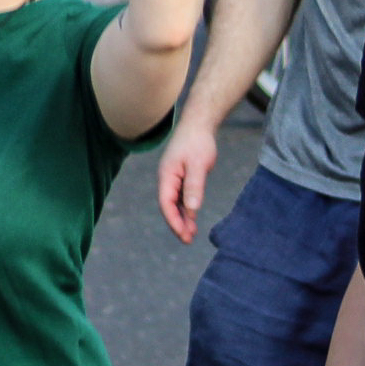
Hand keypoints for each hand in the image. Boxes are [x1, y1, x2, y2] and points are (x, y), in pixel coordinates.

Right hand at [156, 122, 218, 242]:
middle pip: (168, 206)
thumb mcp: (198, 165)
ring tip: (191, 235)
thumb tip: (192, 210)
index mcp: (166, 175)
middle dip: (177, 224)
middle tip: (188, 240)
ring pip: (175, 203)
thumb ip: (194, 187)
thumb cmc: (197, 142)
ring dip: (182, 218)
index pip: (166, 203)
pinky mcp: (181, 177)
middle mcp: (167, 178)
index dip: (173, 220)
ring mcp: (173, 178)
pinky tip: (192, 219)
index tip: (183, 234)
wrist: (198, 125)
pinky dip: (186, 209)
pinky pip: (181, 197)